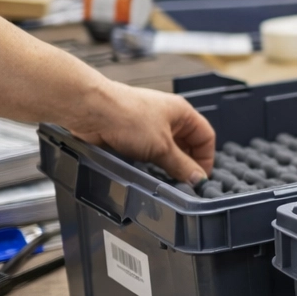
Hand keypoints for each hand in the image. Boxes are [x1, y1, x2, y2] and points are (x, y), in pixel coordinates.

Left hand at [70, 83, 215, 184]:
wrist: (90, 111)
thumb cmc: (127, 117)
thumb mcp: (162, 147)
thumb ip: (181, 165)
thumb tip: (197, 179)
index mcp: (182, 113)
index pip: (205, 137)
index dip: (206, 158)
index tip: (199, 179)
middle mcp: (167, 117)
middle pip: (187, 144)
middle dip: (185, 164)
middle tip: (183, 184)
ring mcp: (148, 126)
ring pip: (166, 150)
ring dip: (166, 165)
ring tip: (163, 181)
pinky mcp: (130, 134)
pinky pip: (147, 152)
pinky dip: (150, 164)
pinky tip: (146, 174)